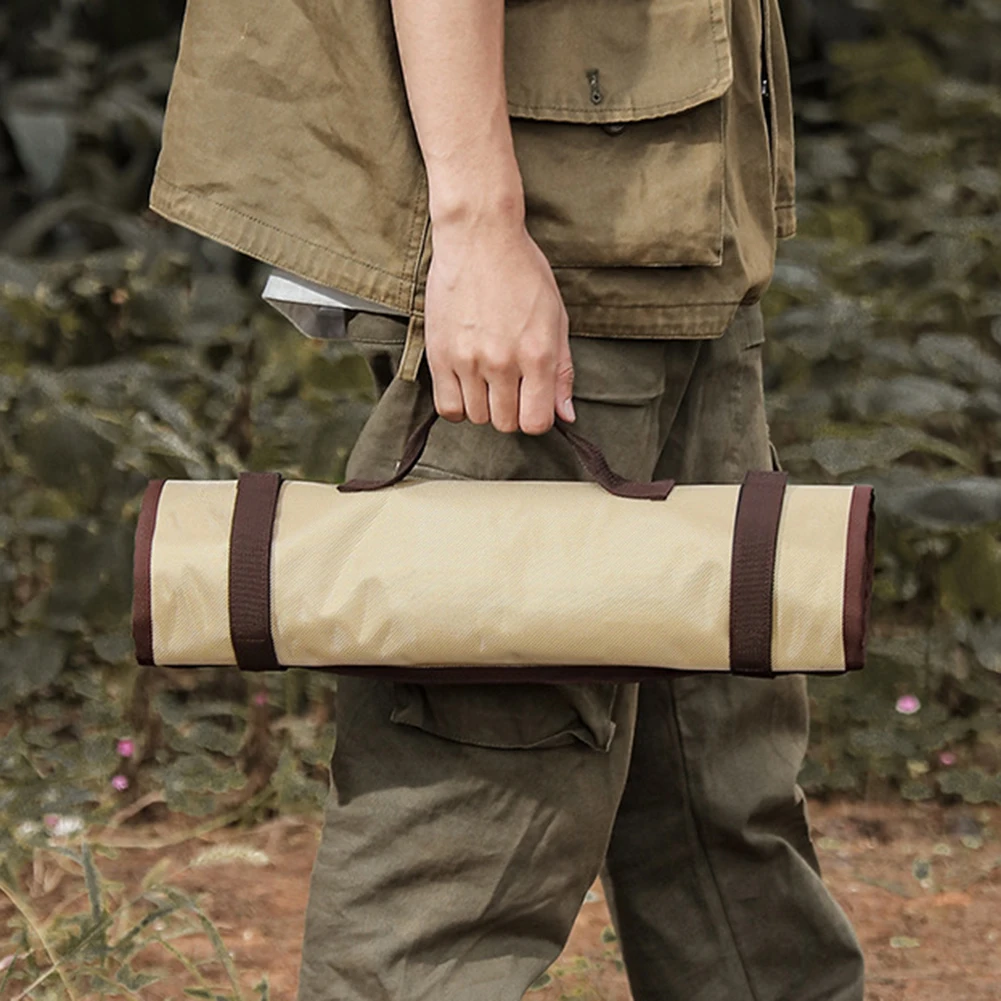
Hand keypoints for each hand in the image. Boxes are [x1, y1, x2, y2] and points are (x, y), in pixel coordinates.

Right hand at [423, 213, 574, 434]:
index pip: (536, 422)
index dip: (537, 418)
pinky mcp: (439, 355)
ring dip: (484, 406)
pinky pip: (447, 407)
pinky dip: (458, 405)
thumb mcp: (556, 318)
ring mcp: (468, 360)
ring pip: (477, 417)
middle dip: (511, 411)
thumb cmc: (522, 272)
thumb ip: (561, 371)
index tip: (532, 402)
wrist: (478, 238)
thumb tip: (565, 414)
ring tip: (487, 379)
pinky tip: (466, 385)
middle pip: (506, 423)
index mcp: (537, 354)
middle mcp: (502, 362)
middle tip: (510, 386)